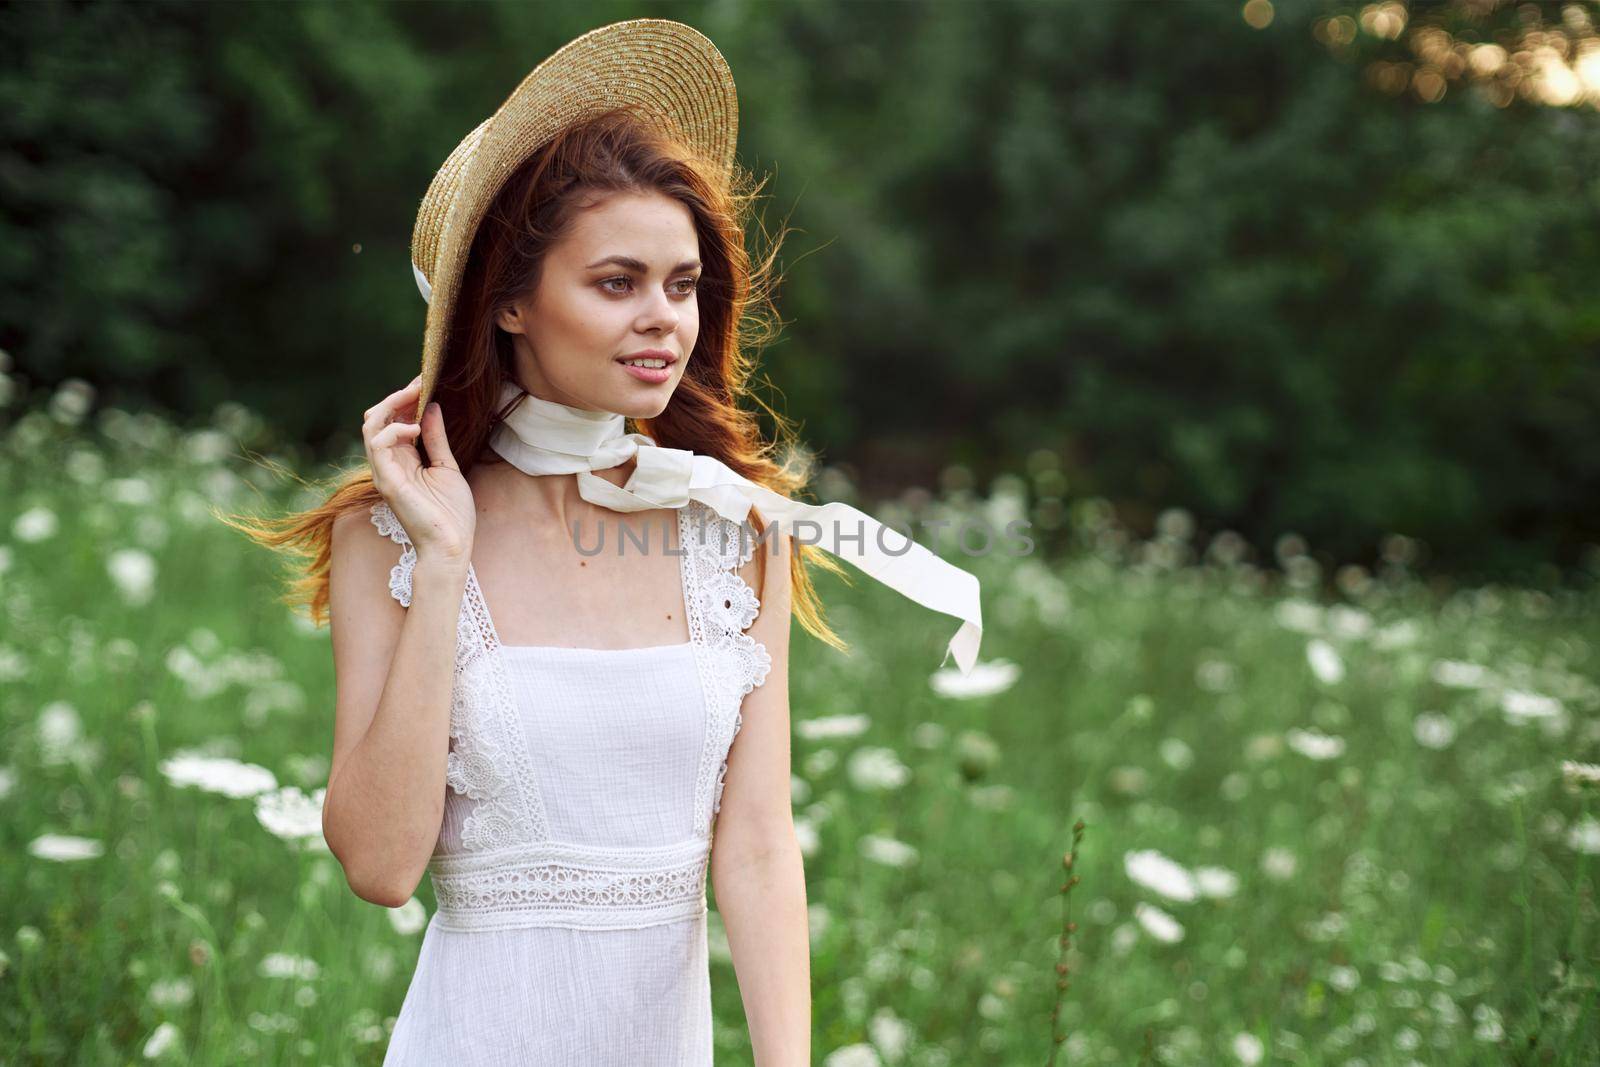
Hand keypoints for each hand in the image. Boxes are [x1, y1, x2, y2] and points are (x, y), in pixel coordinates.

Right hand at [363, 375, 474, 563]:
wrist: (451, 546)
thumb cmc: (451, 514)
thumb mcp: (447, 467)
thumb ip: (437, 439)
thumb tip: (432, 408)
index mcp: (403, 460)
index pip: (392, 421)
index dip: (405, 399)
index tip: (424, 380)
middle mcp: (389, 464)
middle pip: (376, 419)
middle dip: (396, 397)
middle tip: (419, 383)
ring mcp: (385, 472)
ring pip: (370, 427)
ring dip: (391, 405)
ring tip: (415, 395)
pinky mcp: (387, 481)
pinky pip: (377, 445)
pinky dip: (393, 429)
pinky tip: (415, 427)